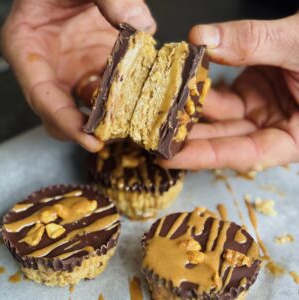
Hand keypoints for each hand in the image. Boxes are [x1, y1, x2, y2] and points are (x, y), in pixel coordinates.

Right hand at [0, 0, 154, 151]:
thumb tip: (140, 25)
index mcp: (29, 48)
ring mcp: (76, 70)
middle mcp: (52, 67)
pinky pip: (111, 92)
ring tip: (135, 123)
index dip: (66, 123)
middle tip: (118, 137)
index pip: (43, 98)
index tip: (91, 141)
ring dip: (111, 118)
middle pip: (63, 115)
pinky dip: (126, 98)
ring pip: (90, 107)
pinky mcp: (97, 67)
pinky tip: (143, 97)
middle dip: (89, 131)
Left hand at [160, 13, 298, 171]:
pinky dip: (201, 88)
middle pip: (225, 138)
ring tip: (158, 109)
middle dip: (188, 137)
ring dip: (190, 111)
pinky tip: (180, 85)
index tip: (170, 157)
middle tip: (152, 135)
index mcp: (294, 137)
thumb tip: (203, 38)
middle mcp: (274, 127)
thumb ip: (254, 42)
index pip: (244, 154)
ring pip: (219, 116)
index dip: (205, 157)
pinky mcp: (251, 91)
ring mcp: (261, 109)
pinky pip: (221, 93)